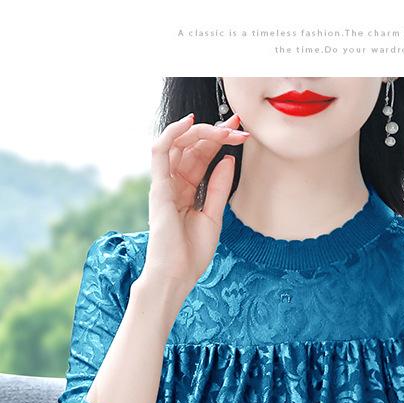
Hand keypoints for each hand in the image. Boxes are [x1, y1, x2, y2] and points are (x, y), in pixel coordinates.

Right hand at [141, 111, 251, 293]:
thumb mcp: (214, 216)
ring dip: (201, 132)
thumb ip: (218, 188)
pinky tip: (190, 122)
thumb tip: (228, 160)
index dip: (220, 141)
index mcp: (187, 190)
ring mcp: (164, 184)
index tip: (241, 133)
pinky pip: (159, 151)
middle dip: (216, 132)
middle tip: (238, 127)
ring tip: (224, 129)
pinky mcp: (158, 187)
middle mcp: (174, 183)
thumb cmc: (192, 253)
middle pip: (192, 147)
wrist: (176, 275)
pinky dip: (172, 133)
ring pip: (178, 144)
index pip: (202, 156)